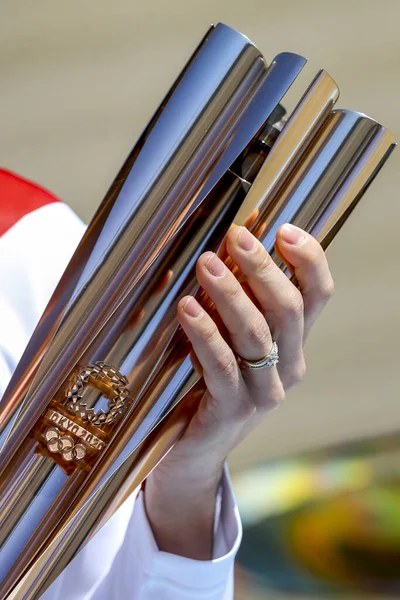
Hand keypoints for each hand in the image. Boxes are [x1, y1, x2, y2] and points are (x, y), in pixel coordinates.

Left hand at [145, 224, 333, 557]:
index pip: (317, 295)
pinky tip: (187, 307)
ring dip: (231, 295)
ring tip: (206, 263)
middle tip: (235, 237)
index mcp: (293, 343)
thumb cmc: (208, 381)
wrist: (193, 450)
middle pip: (288, 309)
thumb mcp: (231, 339)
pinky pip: (222, 367)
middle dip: (263, 269)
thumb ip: (234, 302)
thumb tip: (222, 247)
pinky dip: (205, 334)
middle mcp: (288, 366)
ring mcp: (263, 392)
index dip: (309, 260)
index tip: (283, 229)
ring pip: (258, 335)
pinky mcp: (231, 411)